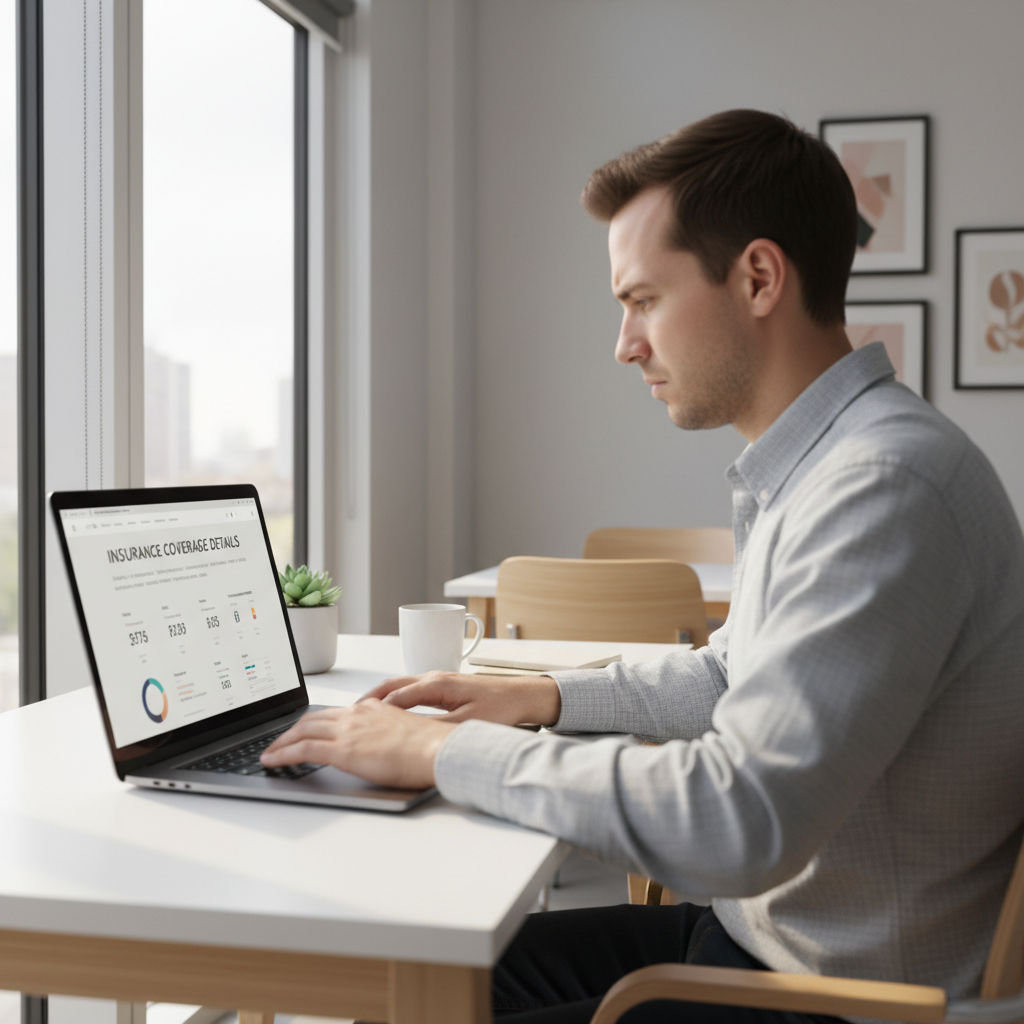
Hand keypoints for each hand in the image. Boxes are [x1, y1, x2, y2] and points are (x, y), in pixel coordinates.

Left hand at [260, 701, 454, 788]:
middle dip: (292, 730)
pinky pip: (302, 749)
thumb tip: (380, 747)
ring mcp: (349, 730)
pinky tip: (272, 761)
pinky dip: (283, 754)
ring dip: (281, 742)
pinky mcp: (343, 749)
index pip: (334, 713)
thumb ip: (387, 735)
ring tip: (270, 753)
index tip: (305, 730)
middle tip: (279, 741)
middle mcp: (357, 714)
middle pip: (313, 718)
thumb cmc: (431, 747)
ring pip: (302, 731)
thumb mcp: (405, 734)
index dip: (314, 722)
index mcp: (373, 709)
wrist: (438, 749)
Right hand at [361, 672, 561, 726]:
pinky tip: (389, 708)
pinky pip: (410, 688)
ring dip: (380, 696)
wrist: (524, 695)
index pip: (397, 697)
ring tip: (360, 712)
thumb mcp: (468, 723)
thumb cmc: (501, 708)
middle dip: (369, 699)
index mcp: (437, 684)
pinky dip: (393, 697)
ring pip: (400, 684)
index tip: (357, 722)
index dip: (376, 711)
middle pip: (392, 685)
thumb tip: (412, 735)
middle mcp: (434, 676)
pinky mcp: (444, 685)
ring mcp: (438, 679)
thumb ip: (438, 728)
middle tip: (348, 714)